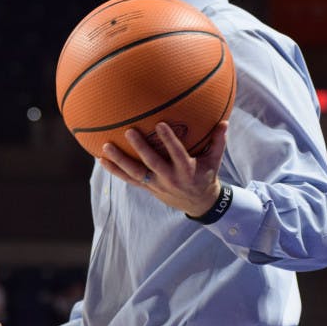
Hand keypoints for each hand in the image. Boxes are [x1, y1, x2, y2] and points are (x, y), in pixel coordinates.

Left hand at [99, 121, 227, 215]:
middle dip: (140, 148)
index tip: (160, 124)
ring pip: (135, 173)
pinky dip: (115, 171)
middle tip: (129, 132)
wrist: (198, 204)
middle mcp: (169, 178)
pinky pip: (128, 180)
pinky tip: (101, 160)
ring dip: (119, 161)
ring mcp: (156, 184)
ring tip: (105, 147)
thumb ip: (217, 141)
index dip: (169, 140)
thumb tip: (225, 121)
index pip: (177, 153)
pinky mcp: (147, 188)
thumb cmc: (205, 176)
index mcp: (186, 170)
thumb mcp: (214, 161)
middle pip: (151, 163)